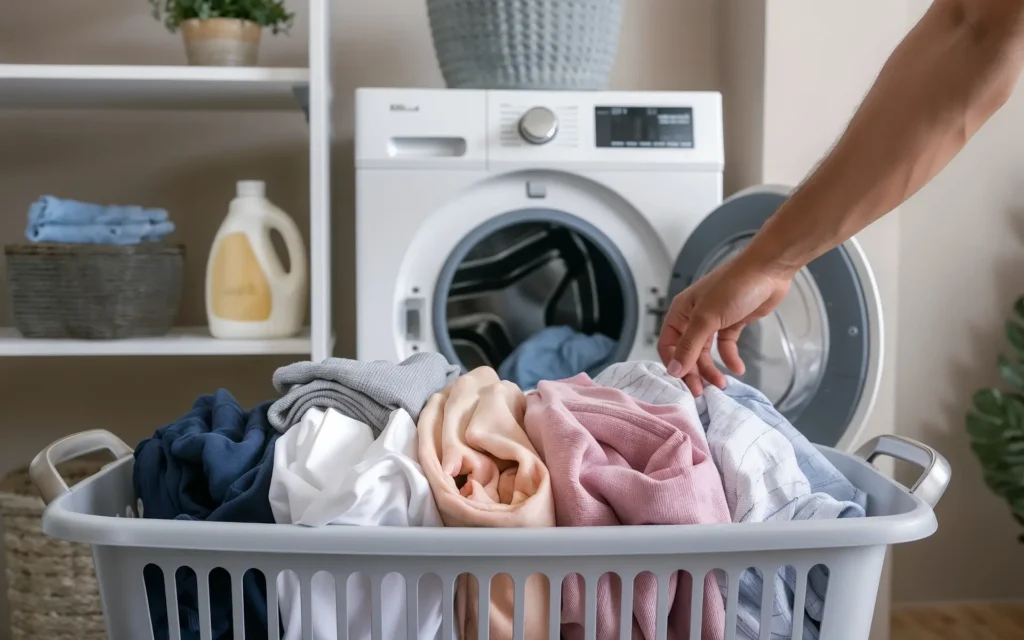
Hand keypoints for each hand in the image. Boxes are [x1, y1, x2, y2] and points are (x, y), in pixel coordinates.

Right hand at [657, 252, 791, 395]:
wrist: (768, 270)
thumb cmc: (734, 287)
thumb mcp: (707, 318)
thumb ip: (689, 346)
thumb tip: (673, 371)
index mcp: (681, 312)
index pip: (668, 344)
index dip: (674, 365)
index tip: (685, 384)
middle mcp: (694, 317)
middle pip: (688, 351)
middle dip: (694, 372)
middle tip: (703, 392)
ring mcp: (714, 320)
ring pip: (706, 352)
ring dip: (712, 369)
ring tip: (722, 385)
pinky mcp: (733, 323)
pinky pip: (726, 346)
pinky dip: (730, 358)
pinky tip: (738, 369)